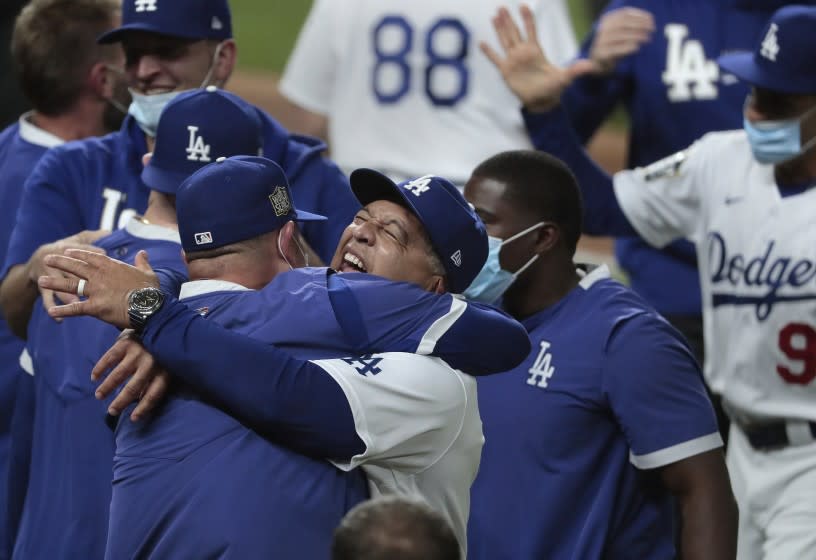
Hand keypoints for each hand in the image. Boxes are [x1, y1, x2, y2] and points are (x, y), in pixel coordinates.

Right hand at [27, 229, 108, 314]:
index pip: (84, 250)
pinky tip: (59, 319)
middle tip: (94, 281)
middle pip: (72, 267)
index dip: (94, 252)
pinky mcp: (44, 288)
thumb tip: (108, 231)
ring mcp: (51, 275)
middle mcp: (59, 261)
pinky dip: (54, 309)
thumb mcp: (77, 239)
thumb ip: (92, 237)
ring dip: (68, 294)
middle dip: (80, 273)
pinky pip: (48, 299)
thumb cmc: (66, 249)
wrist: (39, 258)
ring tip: (75, 302)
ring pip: (62, 285)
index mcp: (69, 247)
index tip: (106, 256)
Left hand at [38, 249, 158, 327]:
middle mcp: (100, 276)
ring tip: (41, 281)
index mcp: (111, 266)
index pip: (91, 257)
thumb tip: (142, 253)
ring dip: (55, 283)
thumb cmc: (150, 290)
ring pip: (71, 285)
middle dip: (60, 262)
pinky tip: (52, 311)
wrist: (149, 306)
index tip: (67, 251)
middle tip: (47, 259)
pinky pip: (76, 308)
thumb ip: (142, 262)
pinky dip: (63, 309)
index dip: (78, 254)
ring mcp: (96, 291)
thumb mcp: (148, 272)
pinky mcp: (95, 307)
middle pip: (76, 267)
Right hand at [93, 330, 170, 420]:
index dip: (144, 408)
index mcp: (165, 371)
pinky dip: (100, 368)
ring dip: (107, 387)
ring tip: (99, 396)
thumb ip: (154, 382)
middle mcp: (151, 363)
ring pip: (119, 375)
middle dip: (121, 402)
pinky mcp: (126, 342)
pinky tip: (94, 377)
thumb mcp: (164, 365)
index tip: (132, 418)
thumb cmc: (160, 349)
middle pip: (134, 388)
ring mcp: (138, 352)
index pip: (154, 394)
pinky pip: (109, 358)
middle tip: (111, 411)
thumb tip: (140, 401)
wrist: (156, 320)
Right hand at [481, 5, 598, 111]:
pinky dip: (489, 52)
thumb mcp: (565, 78)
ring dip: (499, 29)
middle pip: (515, 32)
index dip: (527, 18)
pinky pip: (496, 59)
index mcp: (536, 51)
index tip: (523, 5)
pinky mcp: (506, 71)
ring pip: (505, 41)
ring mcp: (514, 61)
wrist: (542, 101)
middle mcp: (523, 52)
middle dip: (509, 20)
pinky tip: (482, 42)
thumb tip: (590, 66)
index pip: (531, 30)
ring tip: (494, 16)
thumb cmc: (554, 88)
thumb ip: (576, 70)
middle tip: (501, 7)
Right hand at [589, 7, 654, 73]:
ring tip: (647, 38)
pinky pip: (616, 50)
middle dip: (640, 25)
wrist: (597, 62)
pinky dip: (628, 47)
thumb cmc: (613, 44)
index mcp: (607, 19)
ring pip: (621, 36)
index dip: (640, 15)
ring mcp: (601, 42)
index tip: (652, 20)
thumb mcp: (620, 31)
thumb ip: (631, 24)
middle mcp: (603, 29)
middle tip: (652, 29)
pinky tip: (637, 48)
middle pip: (623, 23)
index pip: (625, 13)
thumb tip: (650, 21)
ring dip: (636, 36)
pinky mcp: (602, 54)